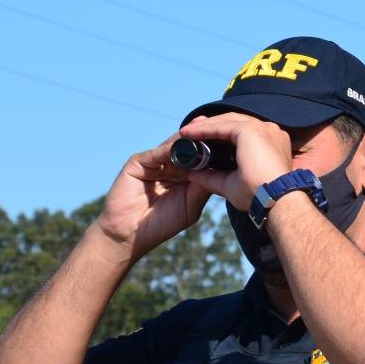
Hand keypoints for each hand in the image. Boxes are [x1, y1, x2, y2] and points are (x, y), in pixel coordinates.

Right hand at [96, 133, 214, 259]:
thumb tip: (222, 169)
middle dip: (204, 138)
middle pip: (189, 148)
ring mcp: (153, 162)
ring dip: (189, 140)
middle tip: (222, 127)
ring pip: (174, 146)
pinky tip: (182, 147)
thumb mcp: (190, 206)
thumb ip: (203, 187)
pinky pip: (156, 153)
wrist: (130, 235)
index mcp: (182, 175)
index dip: (215, 151)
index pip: (201, 158)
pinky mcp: (138, 162)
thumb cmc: (160, 224)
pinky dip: (169, 150)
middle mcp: (168, 165)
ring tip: (205, 130)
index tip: (234, 143)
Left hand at [178, 113, 292, 210]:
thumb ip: (214, 177)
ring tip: (186, 132)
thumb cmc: (259, 196)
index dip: (219, 134)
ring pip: (226, 121)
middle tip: (191, 131)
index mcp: (270, 142)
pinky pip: (222, 126)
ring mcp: (262, 128)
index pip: (241, 132)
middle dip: (210, 126)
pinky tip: (190, 133)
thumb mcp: (232, 184)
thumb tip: (193, 175)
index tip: (202, 139)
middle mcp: (268, 131)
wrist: (274, 200)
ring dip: (205, 126)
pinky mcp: (251, 130)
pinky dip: (205, 129)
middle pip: (234, 122)